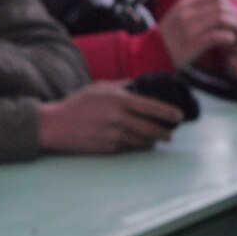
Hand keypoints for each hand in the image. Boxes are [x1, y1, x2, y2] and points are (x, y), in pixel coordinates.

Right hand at [39, 82, 182, 154]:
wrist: (57, 125)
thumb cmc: (78, 104)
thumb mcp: (100, 87)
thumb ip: (122, 87)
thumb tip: (141, 87)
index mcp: (119, 100)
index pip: (151, 107)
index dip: (168, 113)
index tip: (179, 116)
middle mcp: (119, 119)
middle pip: (151, 128)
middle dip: (164, 132)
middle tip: (170, 133)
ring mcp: (115, 135)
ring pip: (143, 141)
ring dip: (153, 140)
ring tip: (158, 138)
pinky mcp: (109, 149)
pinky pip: (129, 147)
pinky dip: (137, 145)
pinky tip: (139, 143)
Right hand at [159, 0, 236, 67]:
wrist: (149, 55)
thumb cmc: (168, 38)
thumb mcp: (177, 16)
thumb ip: (195, 10)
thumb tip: (219, 8)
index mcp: (184, 4)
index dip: (228, 4)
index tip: (231, 15)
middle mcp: (187, 13)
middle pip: (221, 6)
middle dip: (234, 15)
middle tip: (236, 26)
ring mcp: (189, 28)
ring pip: (221, 19)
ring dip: (233, 26)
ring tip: (235, 34)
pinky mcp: (192, 44)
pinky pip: (217, 36)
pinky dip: (228, 37)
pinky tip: (229, 42)